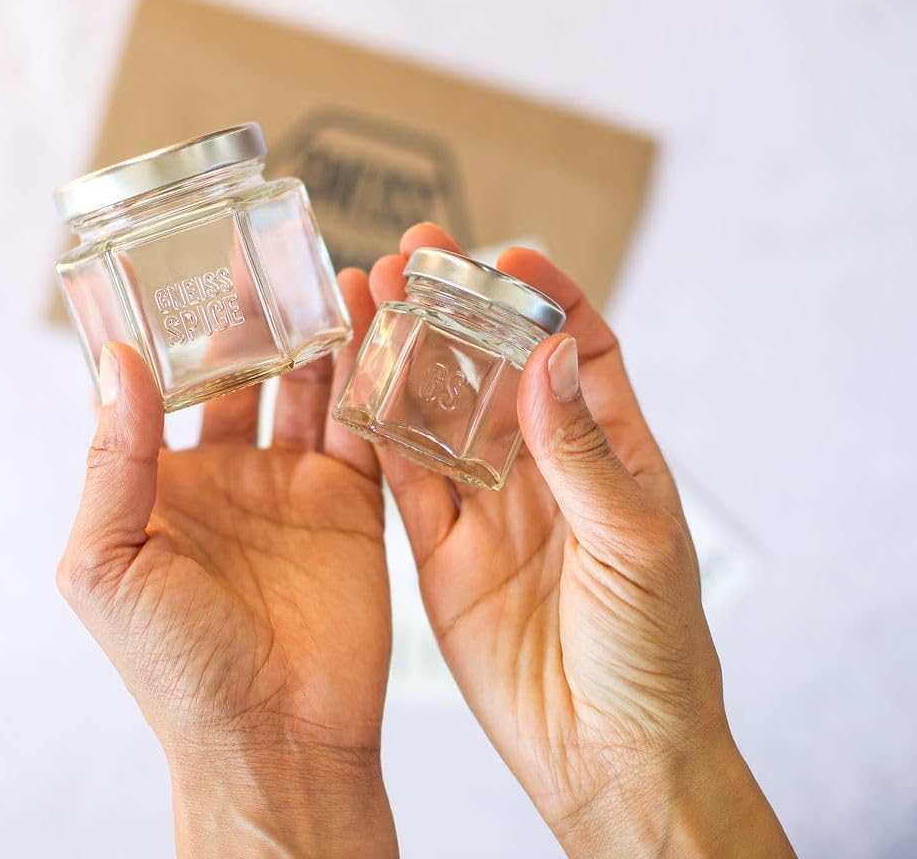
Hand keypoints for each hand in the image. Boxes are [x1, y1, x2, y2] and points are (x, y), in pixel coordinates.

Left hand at [57, 270, 396, 858]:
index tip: (191, 264)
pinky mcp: (354, 505)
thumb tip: (118, 361)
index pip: (169, 385)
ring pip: (314, 389)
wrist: (276, 739)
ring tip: (341, 278)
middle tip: (278, 257)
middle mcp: (232, 476)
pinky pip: (367, 429)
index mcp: (165, 483)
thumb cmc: (177, 668)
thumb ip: (113, 461)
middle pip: (250, 374)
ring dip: (325, 337)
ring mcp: (296, 487)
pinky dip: (374, 383)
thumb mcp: (109, 563)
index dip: (180, 328)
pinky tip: (381, 335)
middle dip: (264, 318)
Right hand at [369, 224, 793, 857]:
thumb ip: (583, 451)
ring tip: (372, 296)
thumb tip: (548, 353)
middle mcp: (545, 468)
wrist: (609, 754)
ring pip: (440, 411)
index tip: (508, 255)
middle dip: (459, 309)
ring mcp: (489, 505)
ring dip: (409, 354)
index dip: (548, 296)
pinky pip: (405, 477)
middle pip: (496, 367)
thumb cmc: (656, 650)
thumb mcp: (633, 541)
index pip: (582, 349)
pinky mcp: (442, 548)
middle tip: (417, 256)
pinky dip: (379, 429)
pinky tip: (354, 380)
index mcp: (611, 453)